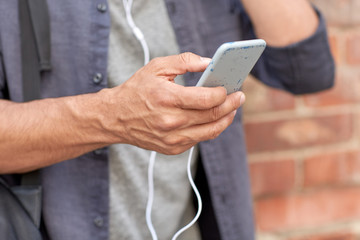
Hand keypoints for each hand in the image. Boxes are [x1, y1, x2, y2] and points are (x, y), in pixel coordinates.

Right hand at [101, 52, 245, 154]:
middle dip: (231, 105)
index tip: (231, 88)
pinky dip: (210, 129)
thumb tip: (209, 63)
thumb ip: (185, 61)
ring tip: (232, 110)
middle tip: (239, 97)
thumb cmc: (137, 90)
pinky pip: (199, 140)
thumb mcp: (157, 67)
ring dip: (226, 120)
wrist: (116, 117)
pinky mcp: (172, 148)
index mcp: (168, 98)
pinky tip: (213, 120)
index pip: (207, 99)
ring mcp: (172, 138)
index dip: (224, 93)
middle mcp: (171, 121)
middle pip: (213, 116)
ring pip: (210, 131)